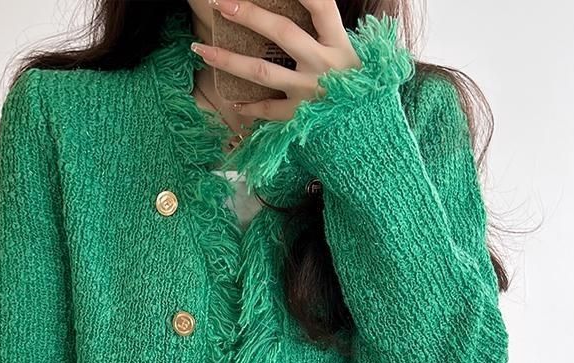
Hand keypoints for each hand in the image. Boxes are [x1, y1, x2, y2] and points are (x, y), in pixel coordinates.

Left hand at [192, 0, 360, 120]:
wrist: (371, 138)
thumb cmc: (362, 94)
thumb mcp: (352, 60)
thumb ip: (329, 37)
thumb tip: (307, 12)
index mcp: (340, 45)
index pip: (321, 5)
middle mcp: (324, 65)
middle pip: (282, 32)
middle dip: (249, 14)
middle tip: (221, 2)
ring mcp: (310, 93)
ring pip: (263, 72)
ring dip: (228, 60)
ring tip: (202, 50)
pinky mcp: (301, 118)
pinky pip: (268, 110)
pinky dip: (250, 107)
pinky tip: (234, 101)